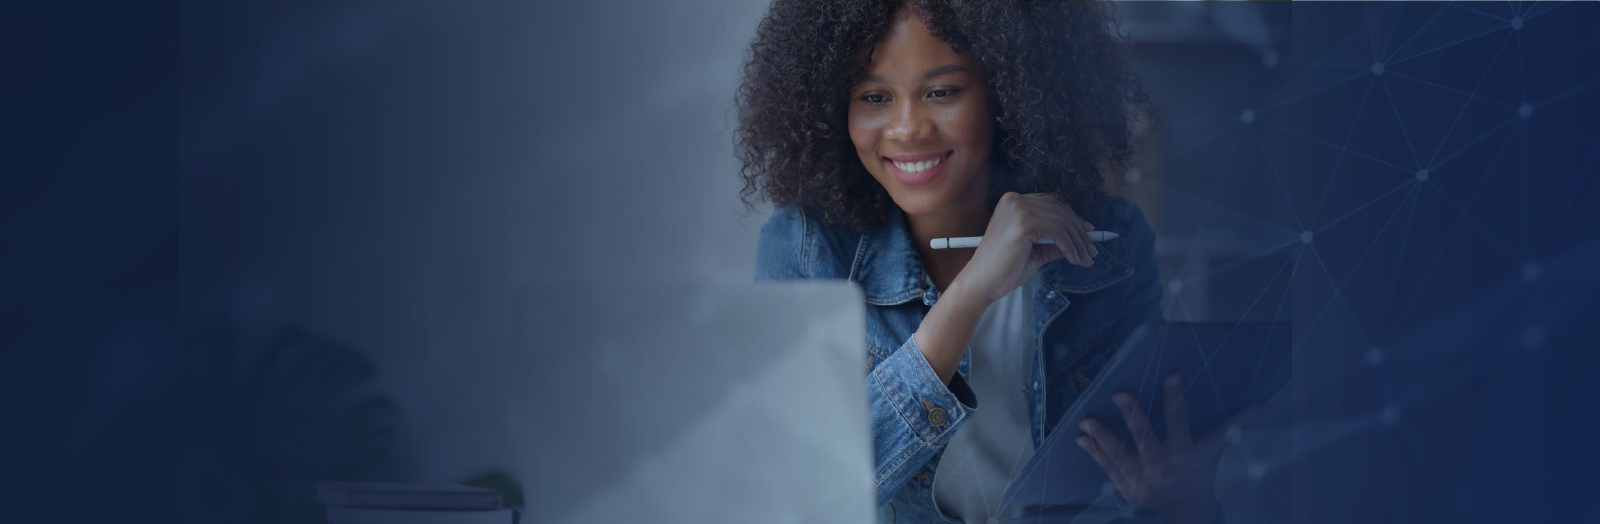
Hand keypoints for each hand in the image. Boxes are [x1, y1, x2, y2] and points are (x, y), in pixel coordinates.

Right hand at [949, 192, 1096, 303]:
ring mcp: (1018, 209)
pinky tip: (1074, 259)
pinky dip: (1070, 246)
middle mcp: (1014, 200)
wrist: (981, 283)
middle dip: (1080, 232)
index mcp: (1013, 201)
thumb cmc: (1003, 269)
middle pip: (1060, 210)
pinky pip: (1058, 232)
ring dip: (1079, 242)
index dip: (1073, 218)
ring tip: (1086, 260)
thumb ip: (1053, 242)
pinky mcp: (1023, 223)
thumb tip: (1079, 240)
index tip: (1088, 233)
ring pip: (1062, 221)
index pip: (1052, 203)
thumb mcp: (1034, 251)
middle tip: (1092, 251)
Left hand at [1075, 374, 1268, 523]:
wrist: (1185, 516)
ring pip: (1120, 455)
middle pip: (1146, 437)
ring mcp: (1143, 480)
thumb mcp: (1215, 453)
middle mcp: (1163, 467)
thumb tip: (1265, 406)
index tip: (1170, 374)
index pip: (1181, 422)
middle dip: (1132, 416)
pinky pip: (1107, 469)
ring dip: (1103, 436)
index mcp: (1186, 454)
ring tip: (1085, 419)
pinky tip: (1080, 438)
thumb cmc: (1199, 475)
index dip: (1175, 399)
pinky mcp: (1126, 490)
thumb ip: (1235, 426)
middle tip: (1117, 392)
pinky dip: (1094, 453)